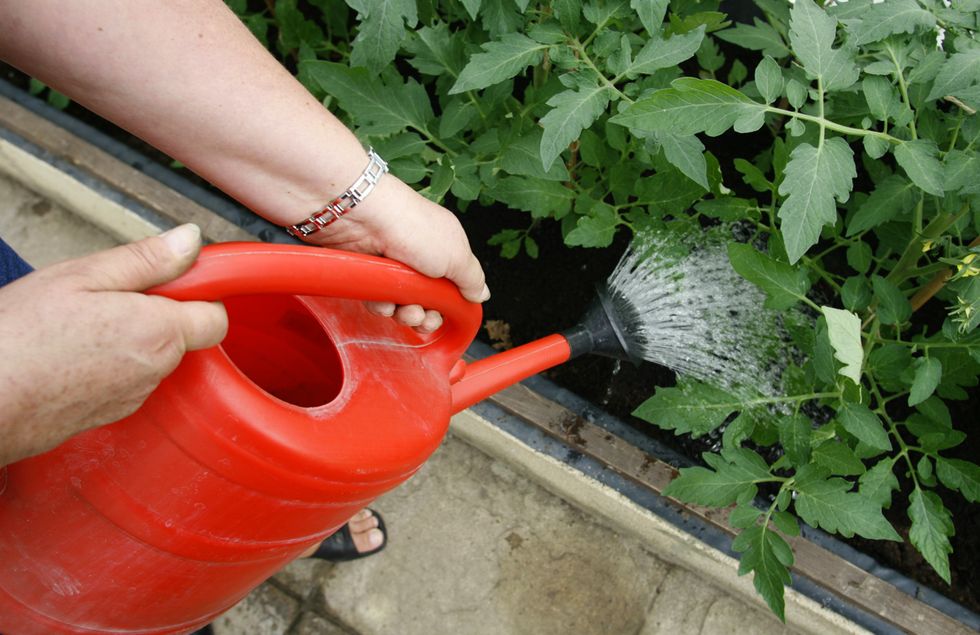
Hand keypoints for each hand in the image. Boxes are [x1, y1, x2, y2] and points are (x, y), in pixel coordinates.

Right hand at [0, 224, 226, 465]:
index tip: (167, 280)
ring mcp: (132, 397)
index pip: (216, 317)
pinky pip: (125, 380)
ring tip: (77, 327)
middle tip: (104, 298)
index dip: (198, 295)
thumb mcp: (81, 277)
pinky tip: (68, 354)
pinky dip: (108, 364)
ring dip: (129, 339)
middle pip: (181, 335)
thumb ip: (146, 260)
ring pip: (151, 358)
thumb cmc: (19, 337)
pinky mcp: (108, 415)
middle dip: (156, 312)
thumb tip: (190, 240)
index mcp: (158, 332)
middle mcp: (155, 371)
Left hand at [304, 174, 489, 332]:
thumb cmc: (415, 229)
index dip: (452, 303)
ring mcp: (393, 267)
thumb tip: (481, 295)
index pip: (453, 284)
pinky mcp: (369, 274)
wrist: (365, 218)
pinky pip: (379, 302)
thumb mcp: (457, 256)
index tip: (450, 312)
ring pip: (403, 305)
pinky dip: (383, 307)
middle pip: (428, 301)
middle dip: (428, 317)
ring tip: (405, 311)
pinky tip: (384, 302)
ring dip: (407, 315)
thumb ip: (472, 279)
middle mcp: (419, 258)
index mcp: (444, 250)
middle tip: (425, 317)